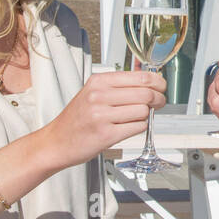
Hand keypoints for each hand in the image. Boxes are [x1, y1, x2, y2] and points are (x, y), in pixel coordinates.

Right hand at [44, 71, 166, 167]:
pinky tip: (130, 127)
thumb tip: (150, 81)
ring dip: (147, 115)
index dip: (158, 83)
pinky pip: (137, 127)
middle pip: (145, 93)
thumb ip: (118, 86)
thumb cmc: (77, 118)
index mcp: (99, 81)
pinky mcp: (106, 134)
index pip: (140, 77)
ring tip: (138, 117)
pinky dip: (139, 127)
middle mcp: (99, 96)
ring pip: (143, 111)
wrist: (56, 142)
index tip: (162, 87)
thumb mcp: (93, 93)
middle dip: (158, 99)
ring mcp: (102, 115)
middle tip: (159, 103)